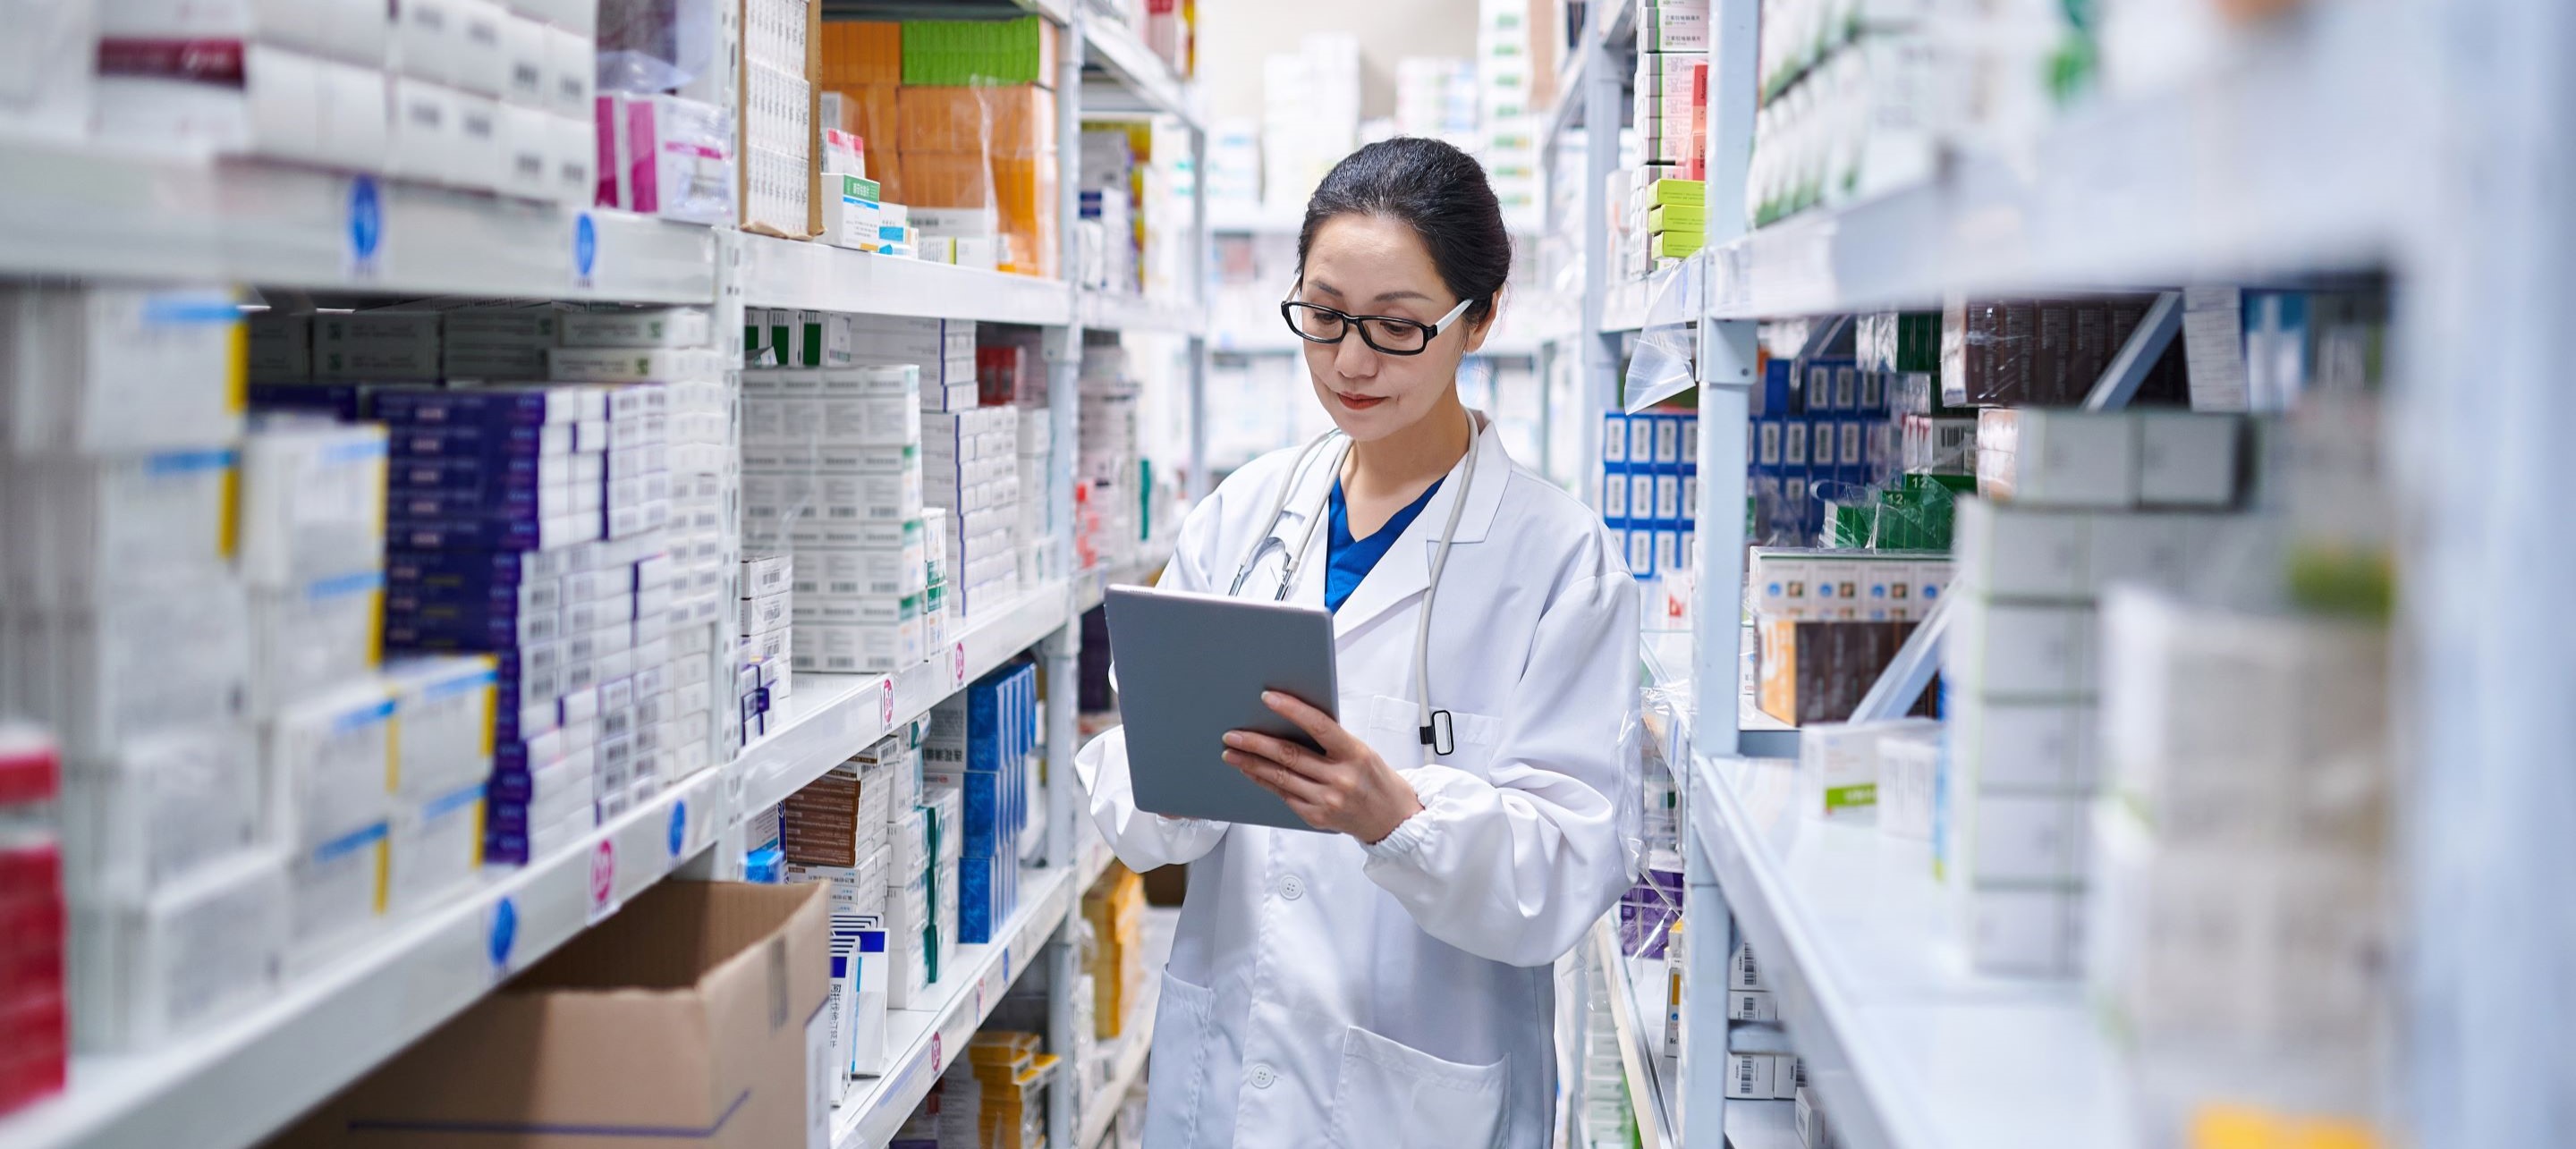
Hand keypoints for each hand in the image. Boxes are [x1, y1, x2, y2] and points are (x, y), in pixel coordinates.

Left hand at [1221, 692, 1424, 843]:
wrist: (1392, 819)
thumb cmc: (1375, 778)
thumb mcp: (1362, 752)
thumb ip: (1331, 740)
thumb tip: (1289, 721)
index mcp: (1355, 754)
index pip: (1319, 726)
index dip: (1291, 710)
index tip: (1267, 697)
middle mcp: (1341, 778)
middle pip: (1290, 755)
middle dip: (1256, 743)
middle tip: (1233, 734)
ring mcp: (1328, 800)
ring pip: (1280, 777)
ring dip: (1251, 763)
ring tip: (1231, 752)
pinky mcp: (1317, 817)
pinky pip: (1283, 796)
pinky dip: (1264, 781)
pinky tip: (1250, 771)